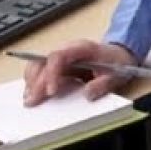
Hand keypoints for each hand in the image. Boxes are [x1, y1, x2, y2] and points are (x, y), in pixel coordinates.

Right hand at [21, 38, 137, 105]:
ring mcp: (62, 58)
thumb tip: (87, 94)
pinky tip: (33, 95)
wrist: (121, 55)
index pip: (58, 56)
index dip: (51, 73)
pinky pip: (42, 71)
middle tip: (32, 101)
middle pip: (43, 61)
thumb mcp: (117, 75)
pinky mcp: (59, 66)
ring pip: (38, 65)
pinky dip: (35, 83)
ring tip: (29, 100)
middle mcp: (67, 50)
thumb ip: (103, 84)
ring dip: (31, 82)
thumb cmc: (118, 63)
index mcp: (81, 48)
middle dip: (36, 81)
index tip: (51, 92)